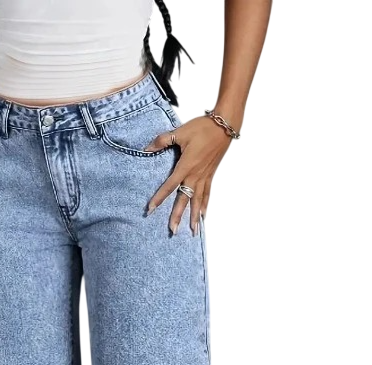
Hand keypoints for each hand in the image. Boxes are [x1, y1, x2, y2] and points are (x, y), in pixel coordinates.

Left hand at [145, 116, 232, 234]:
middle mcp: (195, 175)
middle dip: (178, 216)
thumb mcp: (180, 132)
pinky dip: (205, 206)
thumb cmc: (202, 128)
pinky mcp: (211, 175)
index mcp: (186, 166)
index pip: (170, 186)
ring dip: (194, 217)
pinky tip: (203, 216)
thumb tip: (147, 148)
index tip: (150, 210)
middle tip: (173, 231)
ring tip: (192, 231)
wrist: (225, 125)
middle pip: (184, 200)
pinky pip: (207, 194)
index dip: (159, 198)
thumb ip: (162, 140)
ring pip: (197, 201)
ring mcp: (204, 177)